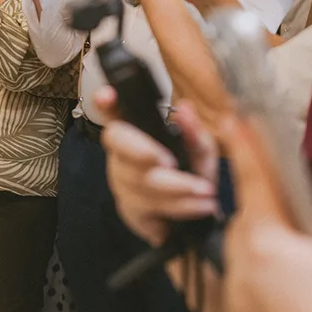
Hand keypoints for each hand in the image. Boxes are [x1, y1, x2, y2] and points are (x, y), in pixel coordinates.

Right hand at [97, 91, 218, 245]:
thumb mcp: (200, 149)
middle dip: (142, 151)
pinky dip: (179, 207)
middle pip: (119, 146)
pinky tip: (199, 207)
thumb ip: (194, 132)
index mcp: (137, 132)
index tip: (107, 95)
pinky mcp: (130, 210)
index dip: (105, 105)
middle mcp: (122, 154)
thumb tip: (185, 109)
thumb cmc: (191, 173)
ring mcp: (122, 183)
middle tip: (171, 161)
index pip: (113, 113)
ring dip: (176, 187)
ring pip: (139, 182)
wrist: (193, 215)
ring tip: (205, 191)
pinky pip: (150, 208)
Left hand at [195, 113, 311, 311]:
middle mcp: (233, 270)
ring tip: (308, 295)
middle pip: (246, 225)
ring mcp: (222, 305)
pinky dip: (254, 296)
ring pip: (238, 263)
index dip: (246, 144)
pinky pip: (231, 297)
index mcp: (267, 244)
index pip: (253, 179)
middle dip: (273, 224)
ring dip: (265, 264)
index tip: (230, 113)